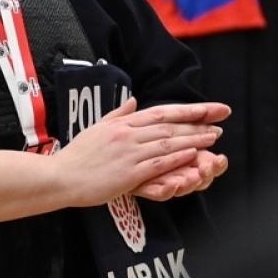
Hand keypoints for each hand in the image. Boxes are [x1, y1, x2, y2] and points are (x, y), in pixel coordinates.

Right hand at [54, 98, 228, 207]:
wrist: (59, 177)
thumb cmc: (75, 156)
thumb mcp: (95, 128)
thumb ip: (117, 114)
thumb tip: (132, 100)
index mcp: (120, 124)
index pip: (160, 112)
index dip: (187, 110)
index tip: (207, 109)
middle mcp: (126, 135)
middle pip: (168, 126)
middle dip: (197, 124)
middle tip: (219, 122)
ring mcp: (128, 153)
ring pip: (167, 143)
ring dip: (193, 139)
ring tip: (213, 137)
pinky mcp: (128, 173)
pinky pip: (158, 163)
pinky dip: (178, 157)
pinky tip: (193, 154)